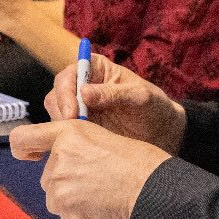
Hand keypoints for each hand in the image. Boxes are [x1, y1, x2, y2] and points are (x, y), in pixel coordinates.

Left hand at [9, 119, 170, 218]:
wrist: (151, 187)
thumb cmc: (138, 162)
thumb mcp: (102, 137)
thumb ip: (76, 145)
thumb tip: (62, 157)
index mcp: (68, 133)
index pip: (23, 138)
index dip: (24, 148)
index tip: (30, 155)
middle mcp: (58, 157)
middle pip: (47, 176)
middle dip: (66, 181)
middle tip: (96, 180)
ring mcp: (59, 184)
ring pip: (55, 198)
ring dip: (73, 200)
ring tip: (101, 194)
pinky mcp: (65, 208)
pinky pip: (66, 216)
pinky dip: (80, 216)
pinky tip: (101, 207)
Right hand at [45, 56, 185, 153]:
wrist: (162, 134)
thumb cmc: (154, 107)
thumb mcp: (139, 97)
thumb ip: (113, 93)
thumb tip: (84, 92)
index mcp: (95, 69)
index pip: (70, 74)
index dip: (66, 91)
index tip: (72, 112)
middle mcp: (82, 86)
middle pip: (57, 94)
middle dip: (61, 111)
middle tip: (74, 129)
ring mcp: (79, 109)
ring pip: (57, 115)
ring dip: (63, 127)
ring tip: (80, 140)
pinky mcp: (80, 128)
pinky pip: (64, 133)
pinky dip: (66, 140)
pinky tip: (79, 148)